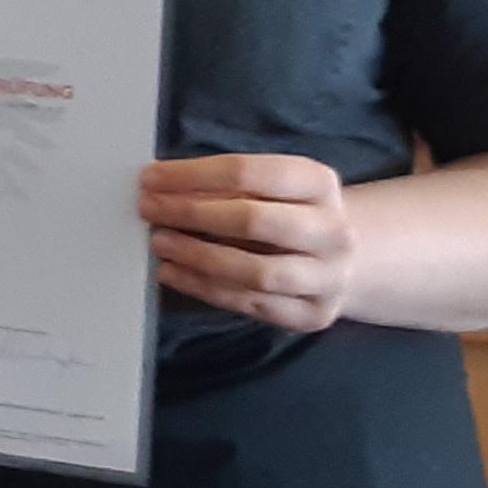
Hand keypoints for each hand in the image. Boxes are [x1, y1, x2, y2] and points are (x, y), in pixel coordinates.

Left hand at [143, 154, 353, 332]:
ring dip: (197, 256)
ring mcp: (328, 277)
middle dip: (191, 213)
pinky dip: (204, 289)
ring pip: (254, 271)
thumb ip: (226, 186)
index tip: (151, 178)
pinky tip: (172, 273)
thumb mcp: (269, 188)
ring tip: (159, 243)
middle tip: (148, 209)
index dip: (194, 174)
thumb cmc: (287, 214)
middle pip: (254, 220)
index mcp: (319, 184)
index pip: (250, 173)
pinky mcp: (313, 313)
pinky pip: (251, 304)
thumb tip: (163, 187)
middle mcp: (332, 231)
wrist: (339, 260)